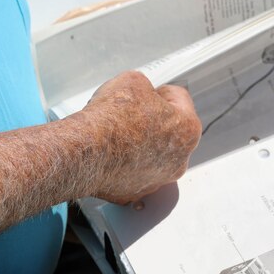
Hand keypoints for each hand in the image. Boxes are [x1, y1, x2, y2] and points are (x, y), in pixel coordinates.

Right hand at [73, 71, 200, 203]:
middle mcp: (179, 160)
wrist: (85, 151)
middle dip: (153, 120)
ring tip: (118, 134)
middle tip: (131, 113)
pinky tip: (111, 153)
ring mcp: (157, 180)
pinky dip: (125, 163)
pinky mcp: (135, 192)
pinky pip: (133, 172)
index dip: (159, 91)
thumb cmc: (112, 118)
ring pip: (152, 155)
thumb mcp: (133, 81)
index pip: (179, 99)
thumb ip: (146, 87)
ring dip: (141, 143)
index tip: (146, 92)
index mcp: (188, 130)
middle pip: (169, 131)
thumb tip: (141, 94)